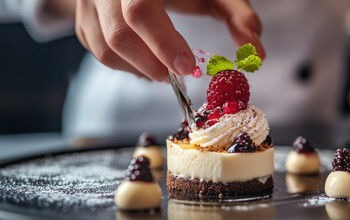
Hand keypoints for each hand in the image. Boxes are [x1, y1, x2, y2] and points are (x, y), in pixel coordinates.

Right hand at [75, 0, 264, 81]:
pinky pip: (97, 50)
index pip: (141, 10)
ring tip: (162, 69)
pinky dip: (124, 64)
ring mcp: (90, 1)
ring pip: (105, 47)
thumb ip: (238, 16)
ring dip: (138, 68)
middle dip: (153, 63)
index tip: (187, 67)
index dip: (163, 43)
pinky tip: (143, 59)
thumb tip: (258, 53)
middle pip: (119, 34)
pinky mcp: (83, 16)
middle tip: (177, 74)